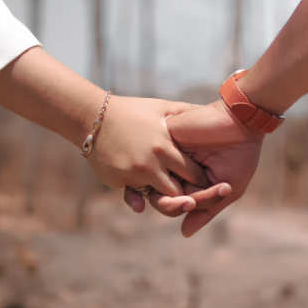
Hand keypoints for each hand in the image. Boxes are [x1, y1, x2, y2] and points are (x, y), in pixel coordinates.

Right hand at [89, 96, 209, 210]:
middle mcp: (149, 165)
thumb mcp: (163, 108)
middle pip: (177, 193)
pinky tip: (145, 189)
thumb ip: (187, 112)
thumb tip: (213, 110)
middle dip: (186, 195)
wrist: (93, 116)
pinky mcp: (117, 182)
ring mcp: (131, 176)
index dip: (200, 179)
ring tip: (170, 193)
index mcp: (164, 148)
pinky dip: (141, 194)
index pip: (193, 174)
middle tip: (193, 195)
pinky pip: (135, 196)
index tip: (205, 180)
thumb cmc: (133, 111)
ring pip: (157, 199)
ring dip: (164, 197)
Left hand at [125, 100, 263, 236]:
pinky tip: (182, 175)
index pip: (172, 203)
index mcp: (188, 180)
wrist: (243, 123)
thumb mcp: (227, 189)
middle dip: (173, 206)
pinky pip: (155, 162)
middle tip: (191, 203)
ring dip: (171, 195)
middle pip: (158, 196)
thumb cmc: (240, 156)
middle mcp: (174, 168)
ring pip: (154, 182)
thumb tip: (184, 233)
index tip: (194, 205)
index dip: (178, 209)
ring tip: (190, 195)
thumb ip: (205, 210)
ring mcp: (168, 154)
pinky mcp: (165, 138)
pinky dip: (168, 173)